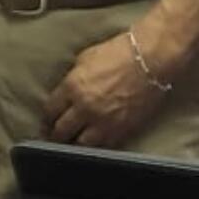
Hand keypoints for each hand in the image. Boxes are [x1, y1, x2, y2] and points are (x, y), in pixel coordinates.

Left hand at [42, 31, 166, 148]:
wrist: (151, 59)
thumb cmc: (118, 52)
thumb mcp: (85, 59)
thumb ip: (72, 78)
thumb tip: (66, 91)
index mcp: (72, 87)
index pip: (50, 111)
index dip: (47, 117)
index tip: (47, 120)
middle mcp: (85, 108)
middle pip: (62, 131)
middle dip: (56, 134)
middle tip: (55, 135)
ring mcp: (104, 122)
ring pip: (81, 144)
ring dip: (74, 144)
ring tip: (73, 143)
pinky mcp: (122, 129)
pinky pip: (103, 145)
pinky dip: (96, 146)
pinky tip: (94, 143)